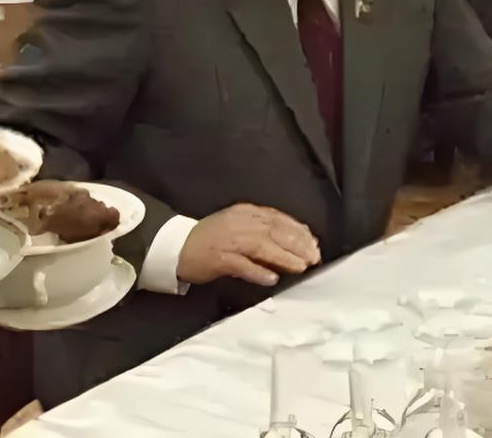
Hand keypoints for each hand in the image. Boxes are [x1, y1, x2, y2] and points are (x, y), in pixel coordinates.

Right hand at [177, 204, 320, 286]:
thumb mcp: (240, 226)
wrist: (177, 246)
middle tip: (313, 258)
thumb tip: (298, 240)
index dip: (299, 232)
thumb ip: (265, 231)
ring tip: (300, 267)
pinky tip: (272, 279)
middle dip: (297, 245)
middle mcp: (239, 222)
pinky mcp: (218, 258)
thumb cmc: (213, 239)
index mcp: (246, 212)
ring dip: (284, 258)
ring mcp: (228, 239)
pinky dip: (258, 271)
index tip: (314, 244)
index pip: (278, 219)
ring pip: (262, 247)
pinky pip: (242, 265)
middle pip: (274, 232)